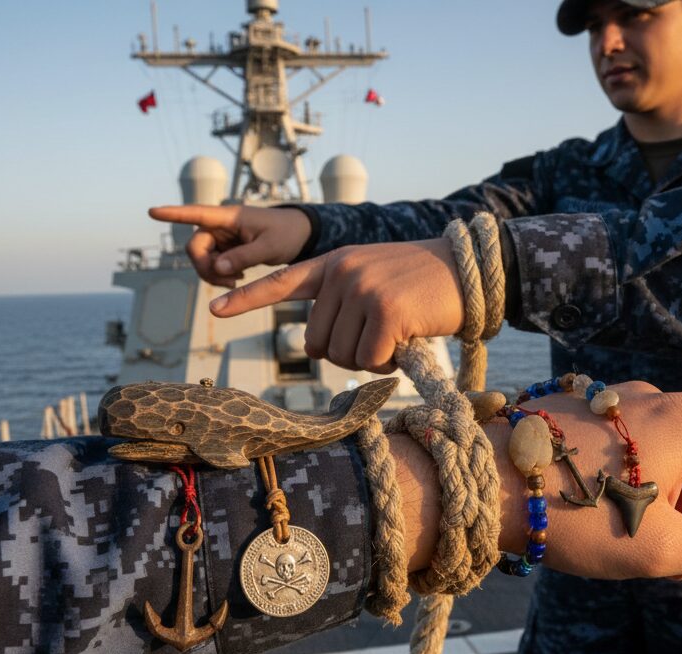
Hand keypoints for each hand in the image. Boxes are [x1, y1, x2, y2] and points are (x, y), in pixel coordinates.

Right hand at [148, 205, 311, 287]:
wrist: (299, 235)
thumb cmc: (286, 234)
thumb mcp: (269, 247)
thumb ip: (244, 257)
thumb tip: (217, 267)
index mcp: (229, 217)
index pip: (197, 213)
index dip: (174, 214)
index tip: (152, 212)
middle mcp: (220, 225)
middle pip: (195, 247)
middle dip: (204, 267)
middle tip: (228, 282)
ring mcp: (221, 238)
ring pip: (201, 259)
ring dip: (212, 274)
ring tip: (235, 282)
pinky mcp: (225, 249)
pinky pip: (211, 265)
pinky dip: (219, 275)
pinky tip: (237, 278)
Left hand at [210, 239, 464, 372]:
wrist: (467, 270)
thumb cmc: (422, 285)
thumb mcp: (374, 279)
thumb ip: (342, 301)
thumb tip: (320, 346)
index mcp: (334, 263)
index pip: (280, 281)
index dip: (246, 298)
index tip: (213, 308)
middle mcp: (342, 272)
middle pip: (316, 343)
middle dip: (345, 353)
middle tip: (378, 339)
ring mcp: (362, 289)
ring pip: (341, 356)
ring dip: (369, 360)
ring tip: (396, 336)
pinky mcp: (385, 311)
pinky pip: (370, 361)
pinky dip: (388, 364)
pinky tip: (406, 342)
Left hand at [395, 367, 681, 578]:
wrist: (474, 484)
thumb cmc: (570, 514)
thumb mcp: (657, 547)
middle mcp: (649, 399)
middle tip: (653, 547)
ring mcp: (609, 403)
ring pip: (662, 457)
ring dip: (656, 498)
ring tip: (610, 532)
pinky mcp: (575, 415)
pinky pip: (622, 451)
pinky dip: (622, 484)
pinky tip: (583, 511)